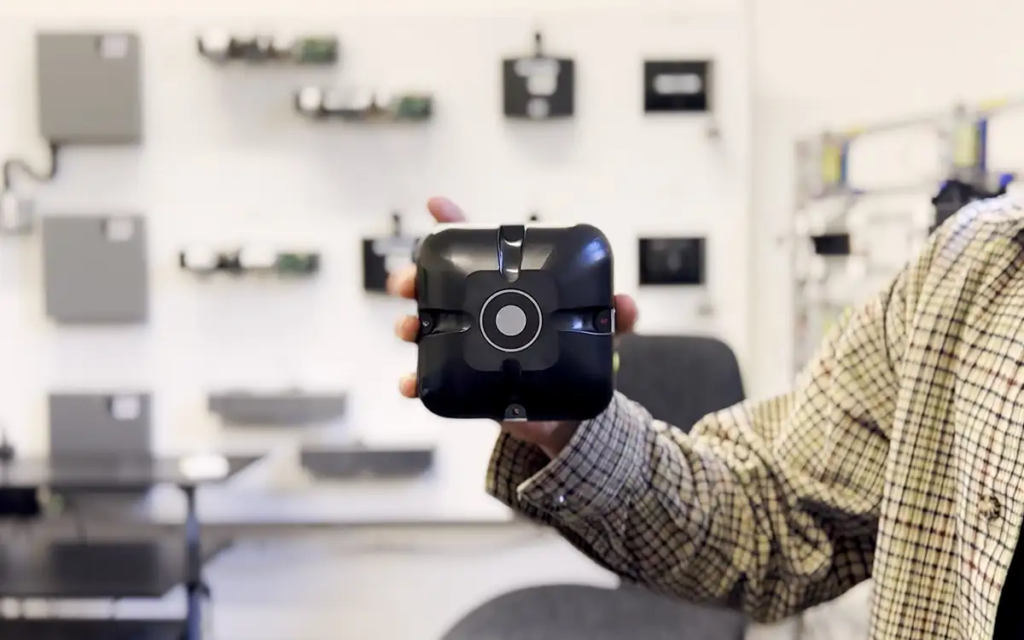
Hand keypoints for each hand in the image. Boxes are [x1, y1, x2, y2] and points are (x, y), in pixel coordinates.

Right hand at [388, 197, 637, 458]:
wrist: (564, 413)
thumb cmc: (573, 357)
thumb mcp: (598, 334)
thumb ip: (614, 318)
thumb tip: (624, 304)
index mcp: (504, 290)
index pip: (474, 249)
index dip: (454, 223)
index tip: (436, 205)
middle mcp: (475, 312)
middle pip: (433, 284)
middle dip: (413, 276)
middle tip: (409, 281)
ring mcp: (462, 345)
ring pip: (422, 326)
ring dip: (408, 324)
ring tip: (411, 327)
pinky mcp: (461, 382)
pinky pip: (430, 379)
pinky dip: (415, 381)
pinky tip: (411, 383)